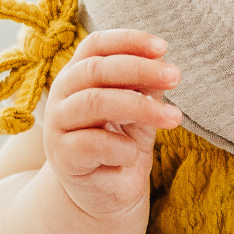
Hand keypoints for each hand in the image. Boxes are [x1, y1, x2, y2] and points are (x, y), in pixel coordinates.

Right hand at [42, 29, 180, 221]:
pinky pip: (93, 143)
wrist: (105, 194)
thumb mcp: (139, 110)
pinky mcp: (62, 157)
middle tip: (176, 76)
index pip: (96, 45)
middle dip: (140, 69)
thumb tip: (161, 62)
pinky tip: (134, 154)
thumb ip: (145, 86)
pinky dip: (122, 147)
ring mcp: (58, 125)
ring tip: (173, 117)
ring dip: (140, 106)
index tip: (163, 47)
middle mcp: (62, 95)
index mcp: (78, 75)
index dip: (128, 40)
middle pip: (96, 69)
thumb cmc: (121, 143)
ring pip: (95, 102)